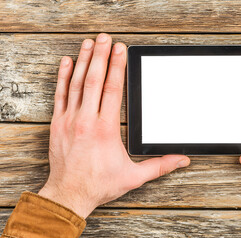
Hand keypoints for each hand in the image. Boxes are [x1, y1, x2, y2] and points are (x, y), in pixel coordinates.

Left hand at [38, 33, 189, 217]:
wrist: (68, 195)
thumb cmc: (99, 184)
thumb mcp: (134, 176)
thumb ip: (159, 166)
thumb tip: (182, 160)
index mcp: (105, 129)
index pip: (112, 90)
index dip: (117, 67)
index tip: (120, 51)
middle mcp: (86, 120)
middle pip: (94, 81)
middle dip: (100, 56)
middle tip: (106, 38)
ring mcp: (70, 120)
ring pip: (77, 84)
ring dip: (84, 61)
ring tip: (89, 43)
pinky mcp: (58, 123)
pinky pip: (60, 95)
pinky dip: (63, 77)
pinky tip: (68, 63)